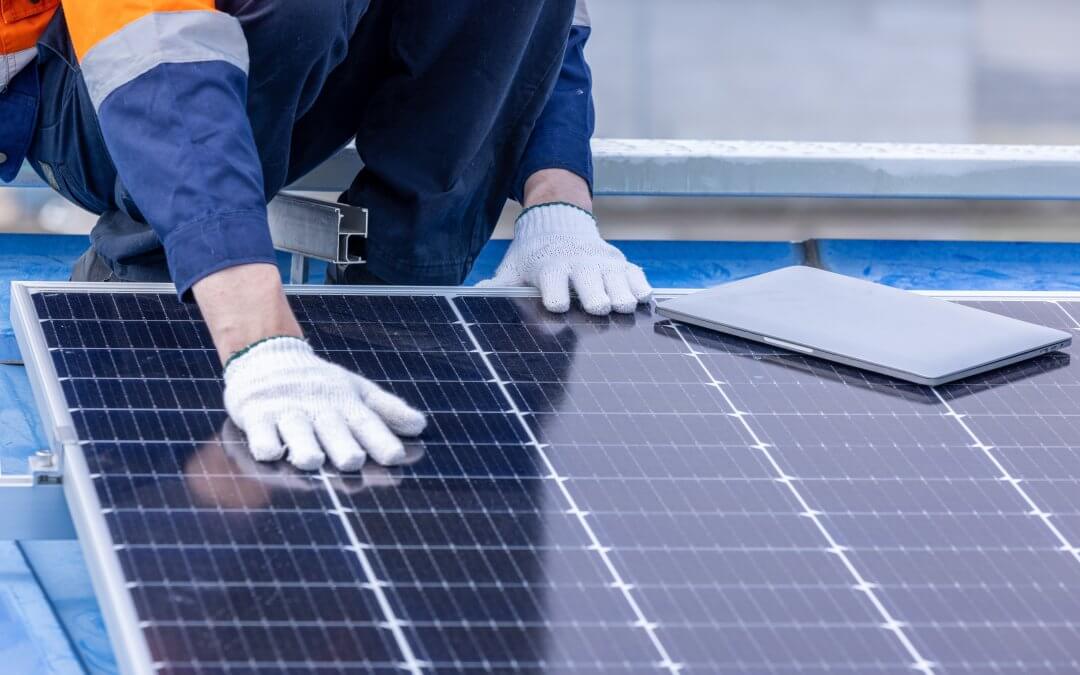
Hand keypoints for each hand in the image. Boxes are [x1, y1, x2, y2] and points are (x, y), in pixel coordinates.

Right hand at [223, 336, 426, 470]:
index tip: (395, 457)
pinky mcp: (256, 416)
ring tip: (312, 460)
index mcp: (345, 402)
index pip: (366, 422)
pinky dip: (265, 443)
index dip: (380, 440)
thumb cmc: (318, 383)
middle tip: (352, 460)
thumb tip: (420, 426)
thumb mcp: (355, 390)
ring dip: (304, 447)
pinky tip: (270, 452)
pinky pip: (260, 434)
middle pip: (333, 430)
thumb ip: (386, 410)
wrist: (267, 355)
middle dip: (342, 446)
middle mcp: (318, 407)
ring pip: (297, 433)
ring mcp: (286, 412)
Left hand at [479, 203, 652, 314]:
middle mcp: (578, 264)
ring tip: (624, 306)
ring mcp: (602, 263)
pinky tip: (642, 298)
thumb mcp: (513, 267)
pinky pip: (636, 274)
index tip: (556, 305)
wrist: (558, 221)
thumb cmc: (533, 254)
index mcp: (550, 267)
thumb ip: (498, 285)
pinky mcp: (619, 262)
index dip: (554, 294)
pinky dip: (641, 286)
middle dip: (595, 295)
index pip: (553, 281)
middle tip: (598, 307)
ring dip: (622, 293)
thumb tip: (474, 295)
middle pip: (590, 281)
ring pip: (618, 278)